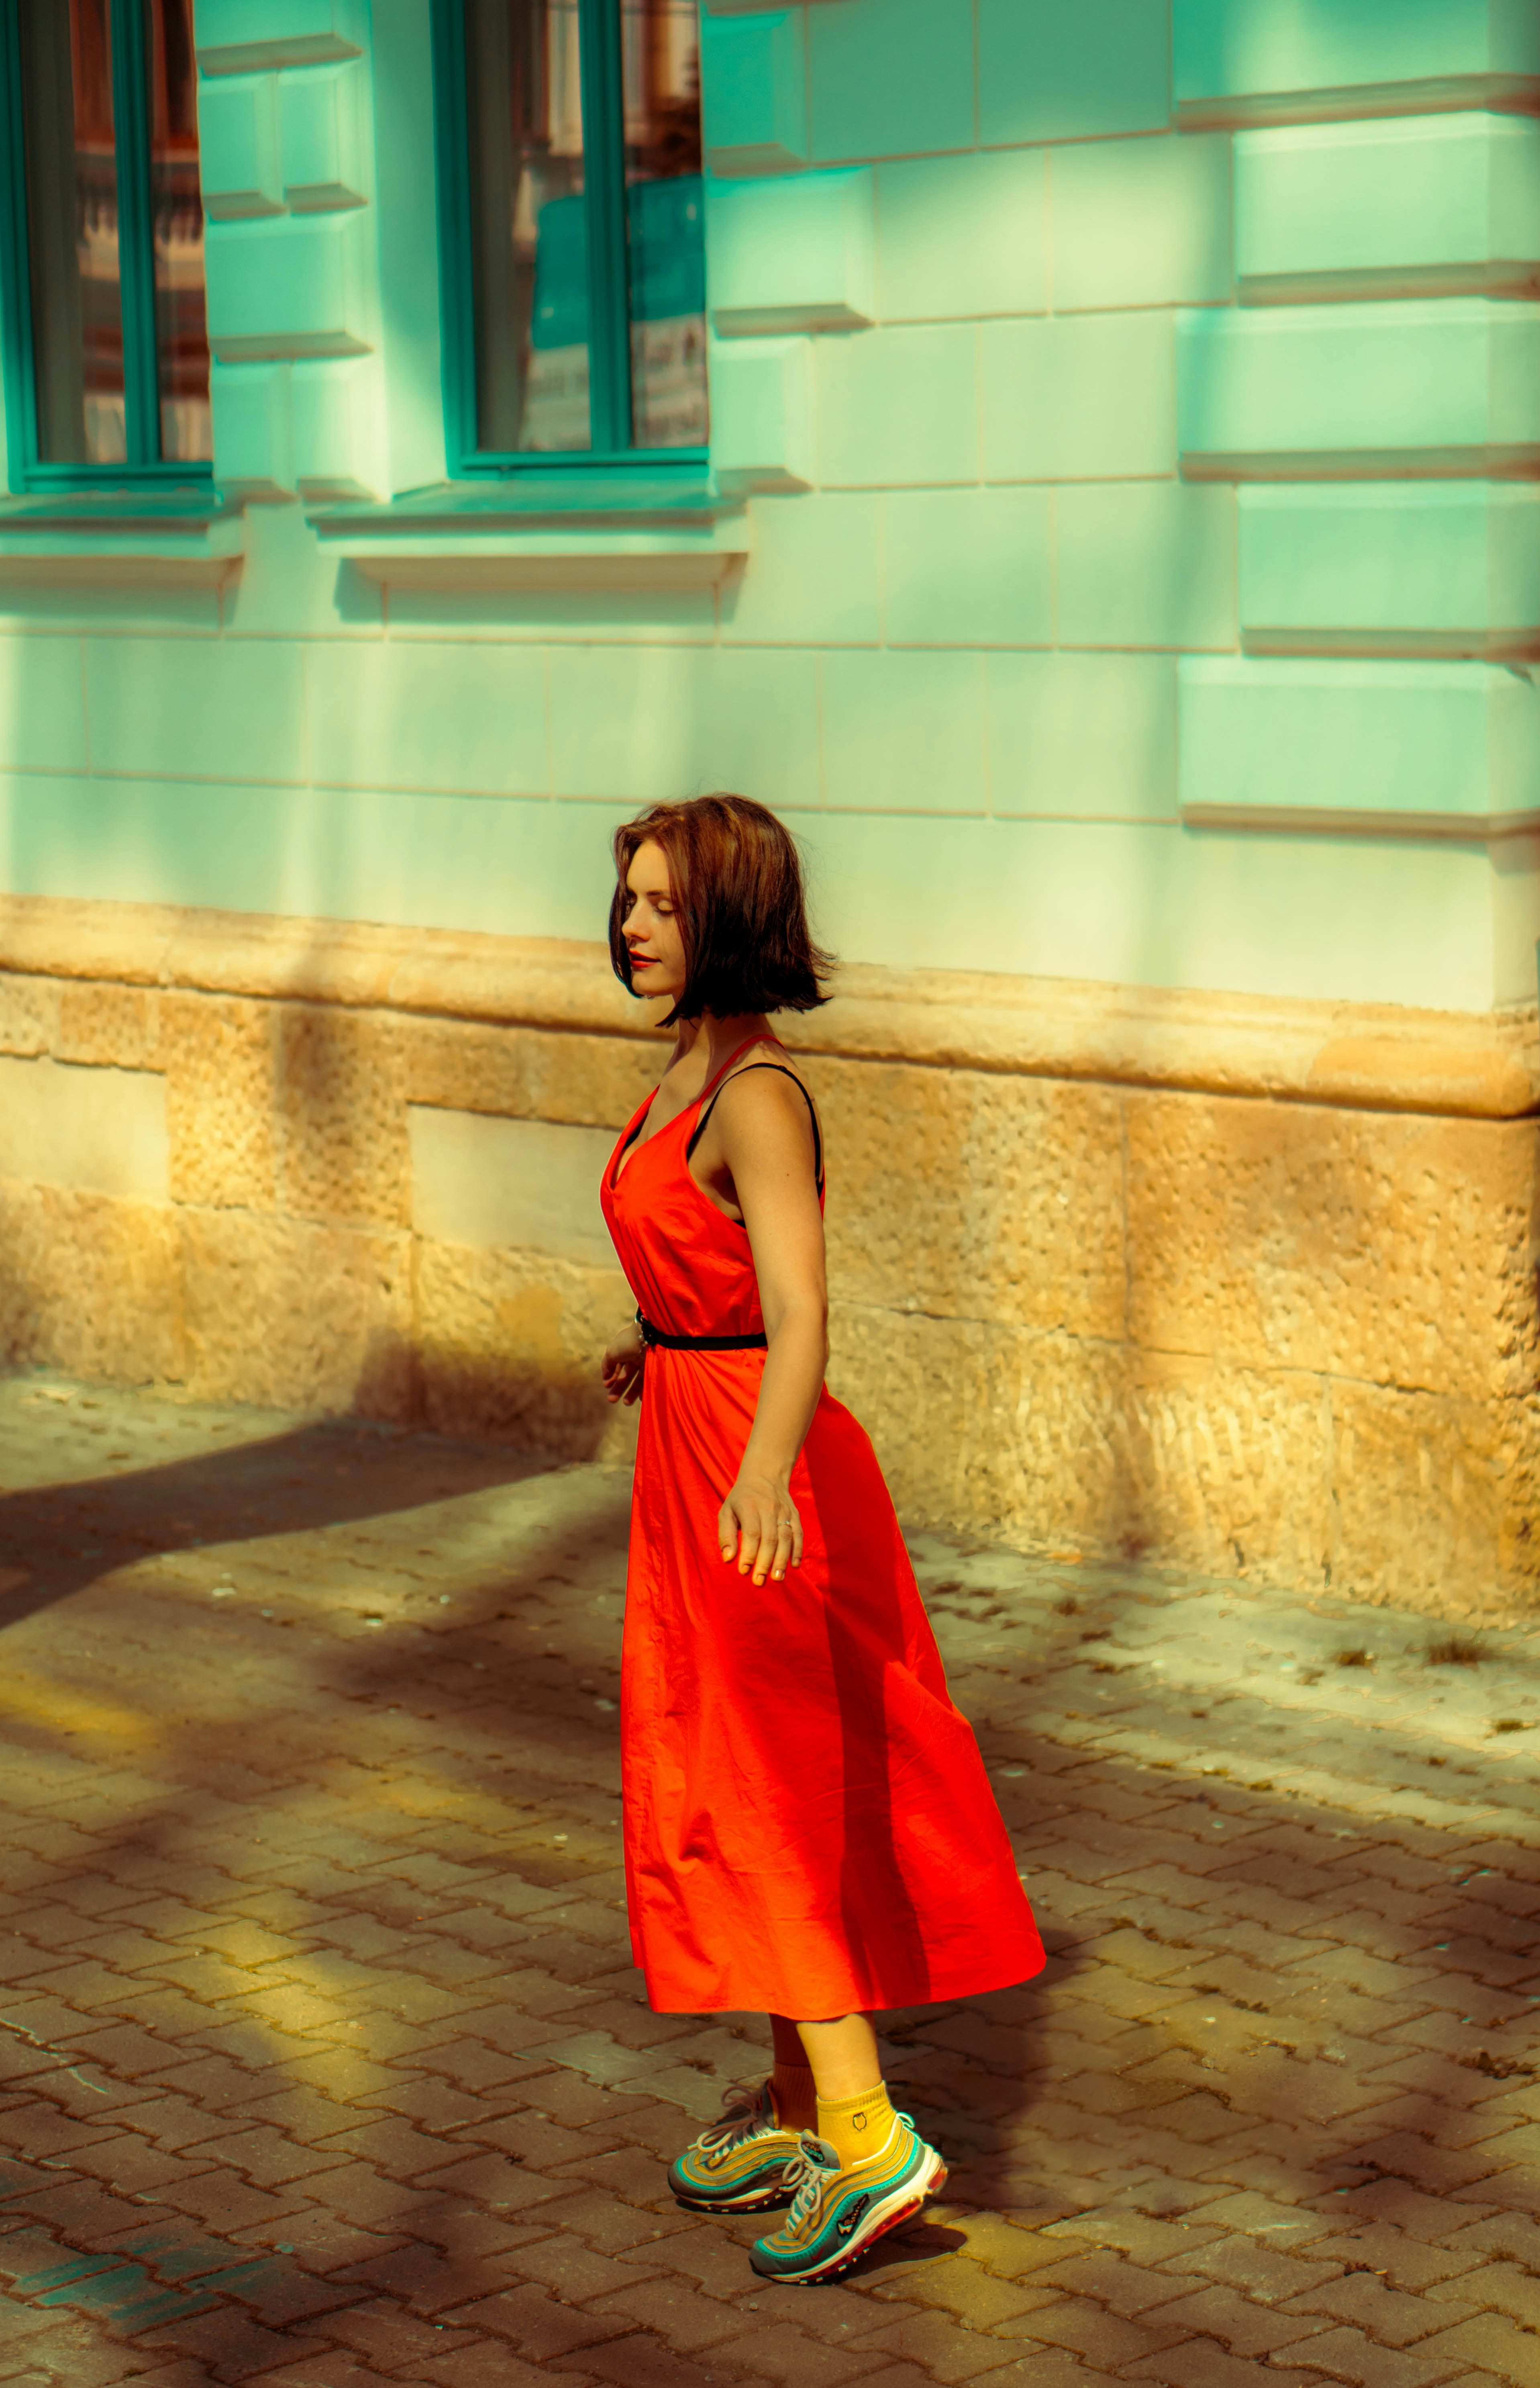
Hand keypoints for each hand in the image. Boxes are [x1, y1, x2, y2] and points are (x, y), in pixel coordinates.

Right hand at [602, 1324, 645, 1405]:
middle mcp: (636, 1356)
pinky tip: (641, 1399)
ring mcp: (647, 1361)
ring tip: (626, 1403)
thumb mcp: (612, 1353)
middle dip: (619, 1388)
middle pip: (626, 1375)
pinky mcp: (658, 1367)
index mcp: (624, 1349)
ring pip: (638, 1380)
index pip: (617, 1366)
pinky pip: (650, 1381)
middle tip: (612, 1400)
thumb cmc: (628, 1342)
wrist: (651, 1336)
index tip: (607, 1386)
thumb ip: (607, 1366)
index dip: (612, 1376)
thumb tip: (605, 1379)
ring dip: (632, 1392)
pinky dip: (645, 1390)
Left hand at [719, 1471, 801, 1585]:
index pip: (752, 1533)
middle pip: (770, 1538)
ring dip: (782, 1560)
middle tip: (759, 1581)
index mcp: (749, 1506)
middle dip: (764, 1562)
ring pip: (786, 1538)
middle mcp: (769, 1508)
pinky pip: (798, 1534)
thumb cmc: (741, 1499)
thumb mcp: (727, 1511)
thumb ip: (726, 1535)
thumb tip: (728, 1559)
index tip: (744, 1571)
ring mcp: (784, 1511)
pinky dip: (798, 1550)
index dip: (749, 1553)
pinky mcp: (795, 1515)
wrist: (765, 1475)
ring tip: (777, 1578)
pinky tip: (794, 1566)